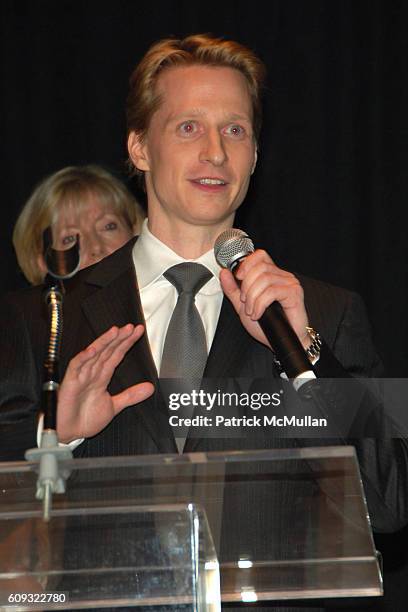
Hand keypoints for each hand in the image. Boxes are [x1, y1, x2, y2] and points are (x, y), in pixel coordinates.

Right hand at [56, 324, 153, 442]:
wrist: (69, 434)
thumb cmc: (85, 420)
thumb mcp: (114, 406)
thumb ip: (130, 396)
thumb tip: (150, 388)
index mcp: (102, 377)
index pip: (116, 355)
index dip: (126, 343)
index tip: (137, 332)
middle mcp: (92, 373)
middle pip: (107, 351)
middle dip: (119, 339)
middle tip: (131, 327)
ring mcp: (81, 376)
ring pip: (93, 355)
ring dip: (104, 343)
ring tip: (115, 331)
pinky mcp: (70, 383)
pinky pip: (76, 367)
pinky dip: (83, 358)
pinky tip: (92, 350)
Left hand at [220, 250, 309, 349]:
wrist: (281, 342)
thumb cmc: (267, 325)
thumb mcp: (242, 306)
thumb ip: (232, 290)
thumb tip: (224, 272)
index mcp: (271, 275)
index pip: (260, 255)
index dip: (246, 263)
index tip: (238, 277)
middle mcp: (282, 276)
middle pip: (259, 267)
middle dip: (246, 286)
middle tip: (244, 302)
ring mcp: (290, 283)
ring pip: (264, 279)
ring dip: (252, 298)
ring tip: (251, 312)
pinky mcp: (294, 292)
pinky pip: (272, 292)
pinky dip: (260, 304)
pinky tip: (258, 314)